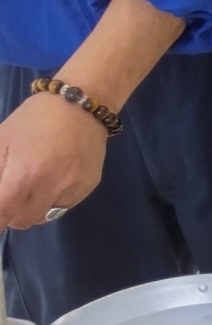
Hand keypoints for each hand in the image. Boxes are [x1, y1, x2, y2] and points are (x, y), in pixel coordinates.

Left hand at [0, 93, 107, 228]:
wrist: (81, 104)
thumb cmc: (34, 119)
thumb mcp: (2, 139)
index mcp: (26, 172)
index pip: (3, 212)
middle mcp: (52, 185)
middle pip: (23, 220)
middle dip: (11, 213)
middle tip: (11, 195)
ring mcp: (74, 187)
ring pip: (43, 216)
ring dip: (32, 208)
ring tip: (33, 185)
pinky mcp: (89, 186)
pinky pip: (63, 206)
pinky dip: (52, 200)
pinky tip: (54, 178)